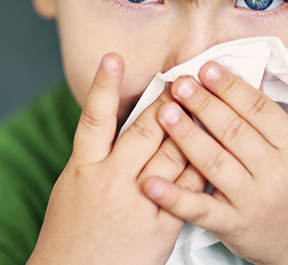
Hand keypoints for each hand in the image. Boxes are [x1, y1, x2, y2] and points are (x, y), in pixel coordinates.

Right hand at [28, 54, 202, 264]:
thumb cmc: (70, 231)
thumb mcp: (72, 186)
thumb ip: (95, 154)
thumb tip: (114, 121)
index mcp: (83, 169)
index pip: (94, 119)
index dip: (104, 86)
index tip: (114, 57)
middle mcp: (110, 182)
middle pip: (145, 131)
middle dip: (167, 102)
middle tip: (183, 77)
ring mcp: (138, 204)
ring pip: (173, 155)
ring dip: (192, 127)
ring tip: (205, 101)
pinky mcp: (161, 227)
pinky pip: (188, 190)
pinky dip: (202, 167)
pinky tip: (216, 149)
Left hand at [142, 62, 287, 264]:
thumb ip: (273, 123)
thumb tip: (240, 84)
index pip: (259, 109)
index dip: (231, 87)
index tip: (207, 68)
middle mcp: (275, 172)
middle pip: (234, 131)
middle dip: (203, 104)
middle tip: (180, 83)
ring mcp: (253, 200)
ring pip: (214, 162)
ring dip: (186, 135)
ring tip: (165, 111)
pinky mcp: (233, 225)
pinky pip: (200, 209)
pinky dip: (173, 196)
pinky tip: (151, 182)